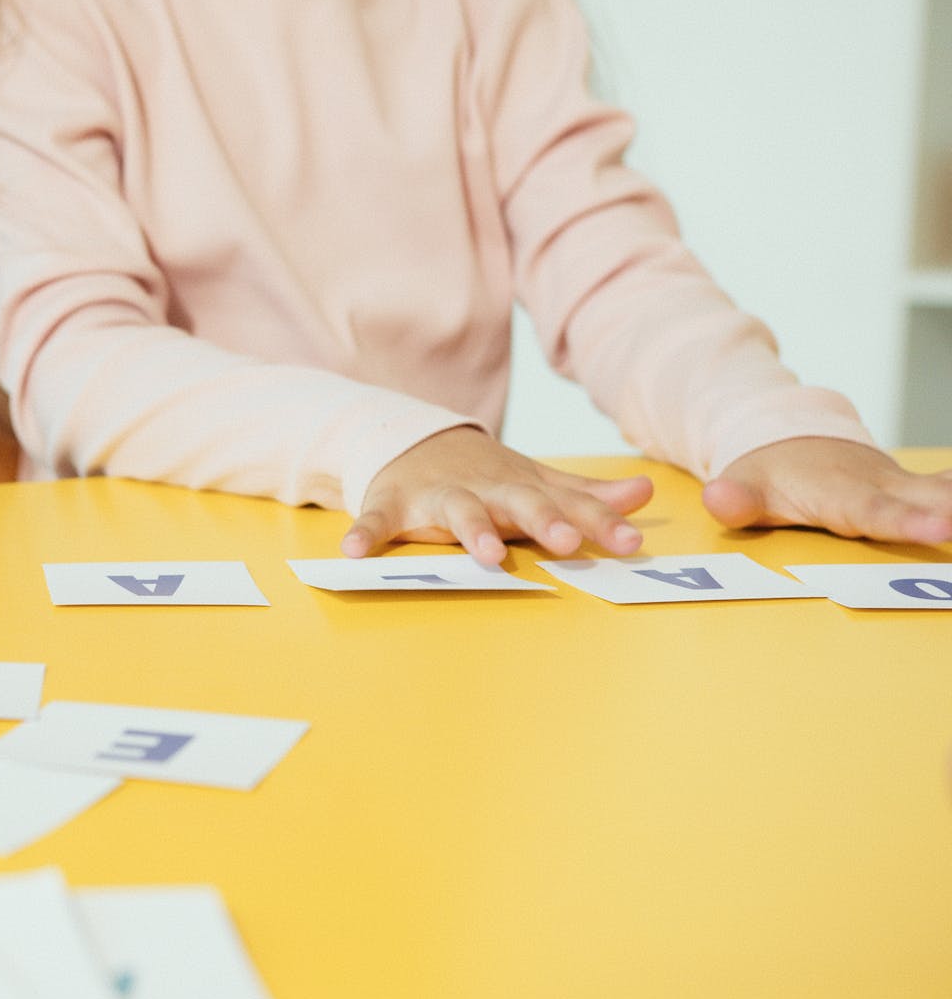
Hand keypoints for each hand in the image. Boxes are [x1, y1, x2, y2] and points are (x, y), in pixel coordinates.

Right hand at [342, 426, 650, 563]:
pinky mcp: (393, 505)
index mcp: (521, 490)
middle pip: (519, 504)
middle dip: (543, 521)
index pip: (568, 506)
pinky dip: (365, 532)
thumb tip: (643, 494)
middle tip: (568, 542)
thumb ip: (585, 496)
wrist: (411, 442)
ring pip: (458, 512)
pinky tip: (355, 551)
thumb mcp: (534, 482)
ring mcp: (438, 496)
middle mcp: (485, 491)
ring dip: (472, 531)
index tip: (632, 543)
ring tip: (487, 556)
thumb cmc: (483, 477)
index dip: (599, 524)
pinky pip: (377, 521)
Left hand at [702, 437, 951, 543]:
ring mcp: (905, 486)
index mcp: (843, 494)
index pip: (880, 514)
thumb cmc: (766, 471)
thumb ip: (737, 500)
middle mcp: (883, 487)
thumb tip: (719, 500)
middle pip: (934, 503)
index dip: (910, 523)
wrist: (789, 438)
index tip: (944, 529)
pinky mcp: (917, 490)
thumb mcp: (742, 485)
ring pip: (950, 494)